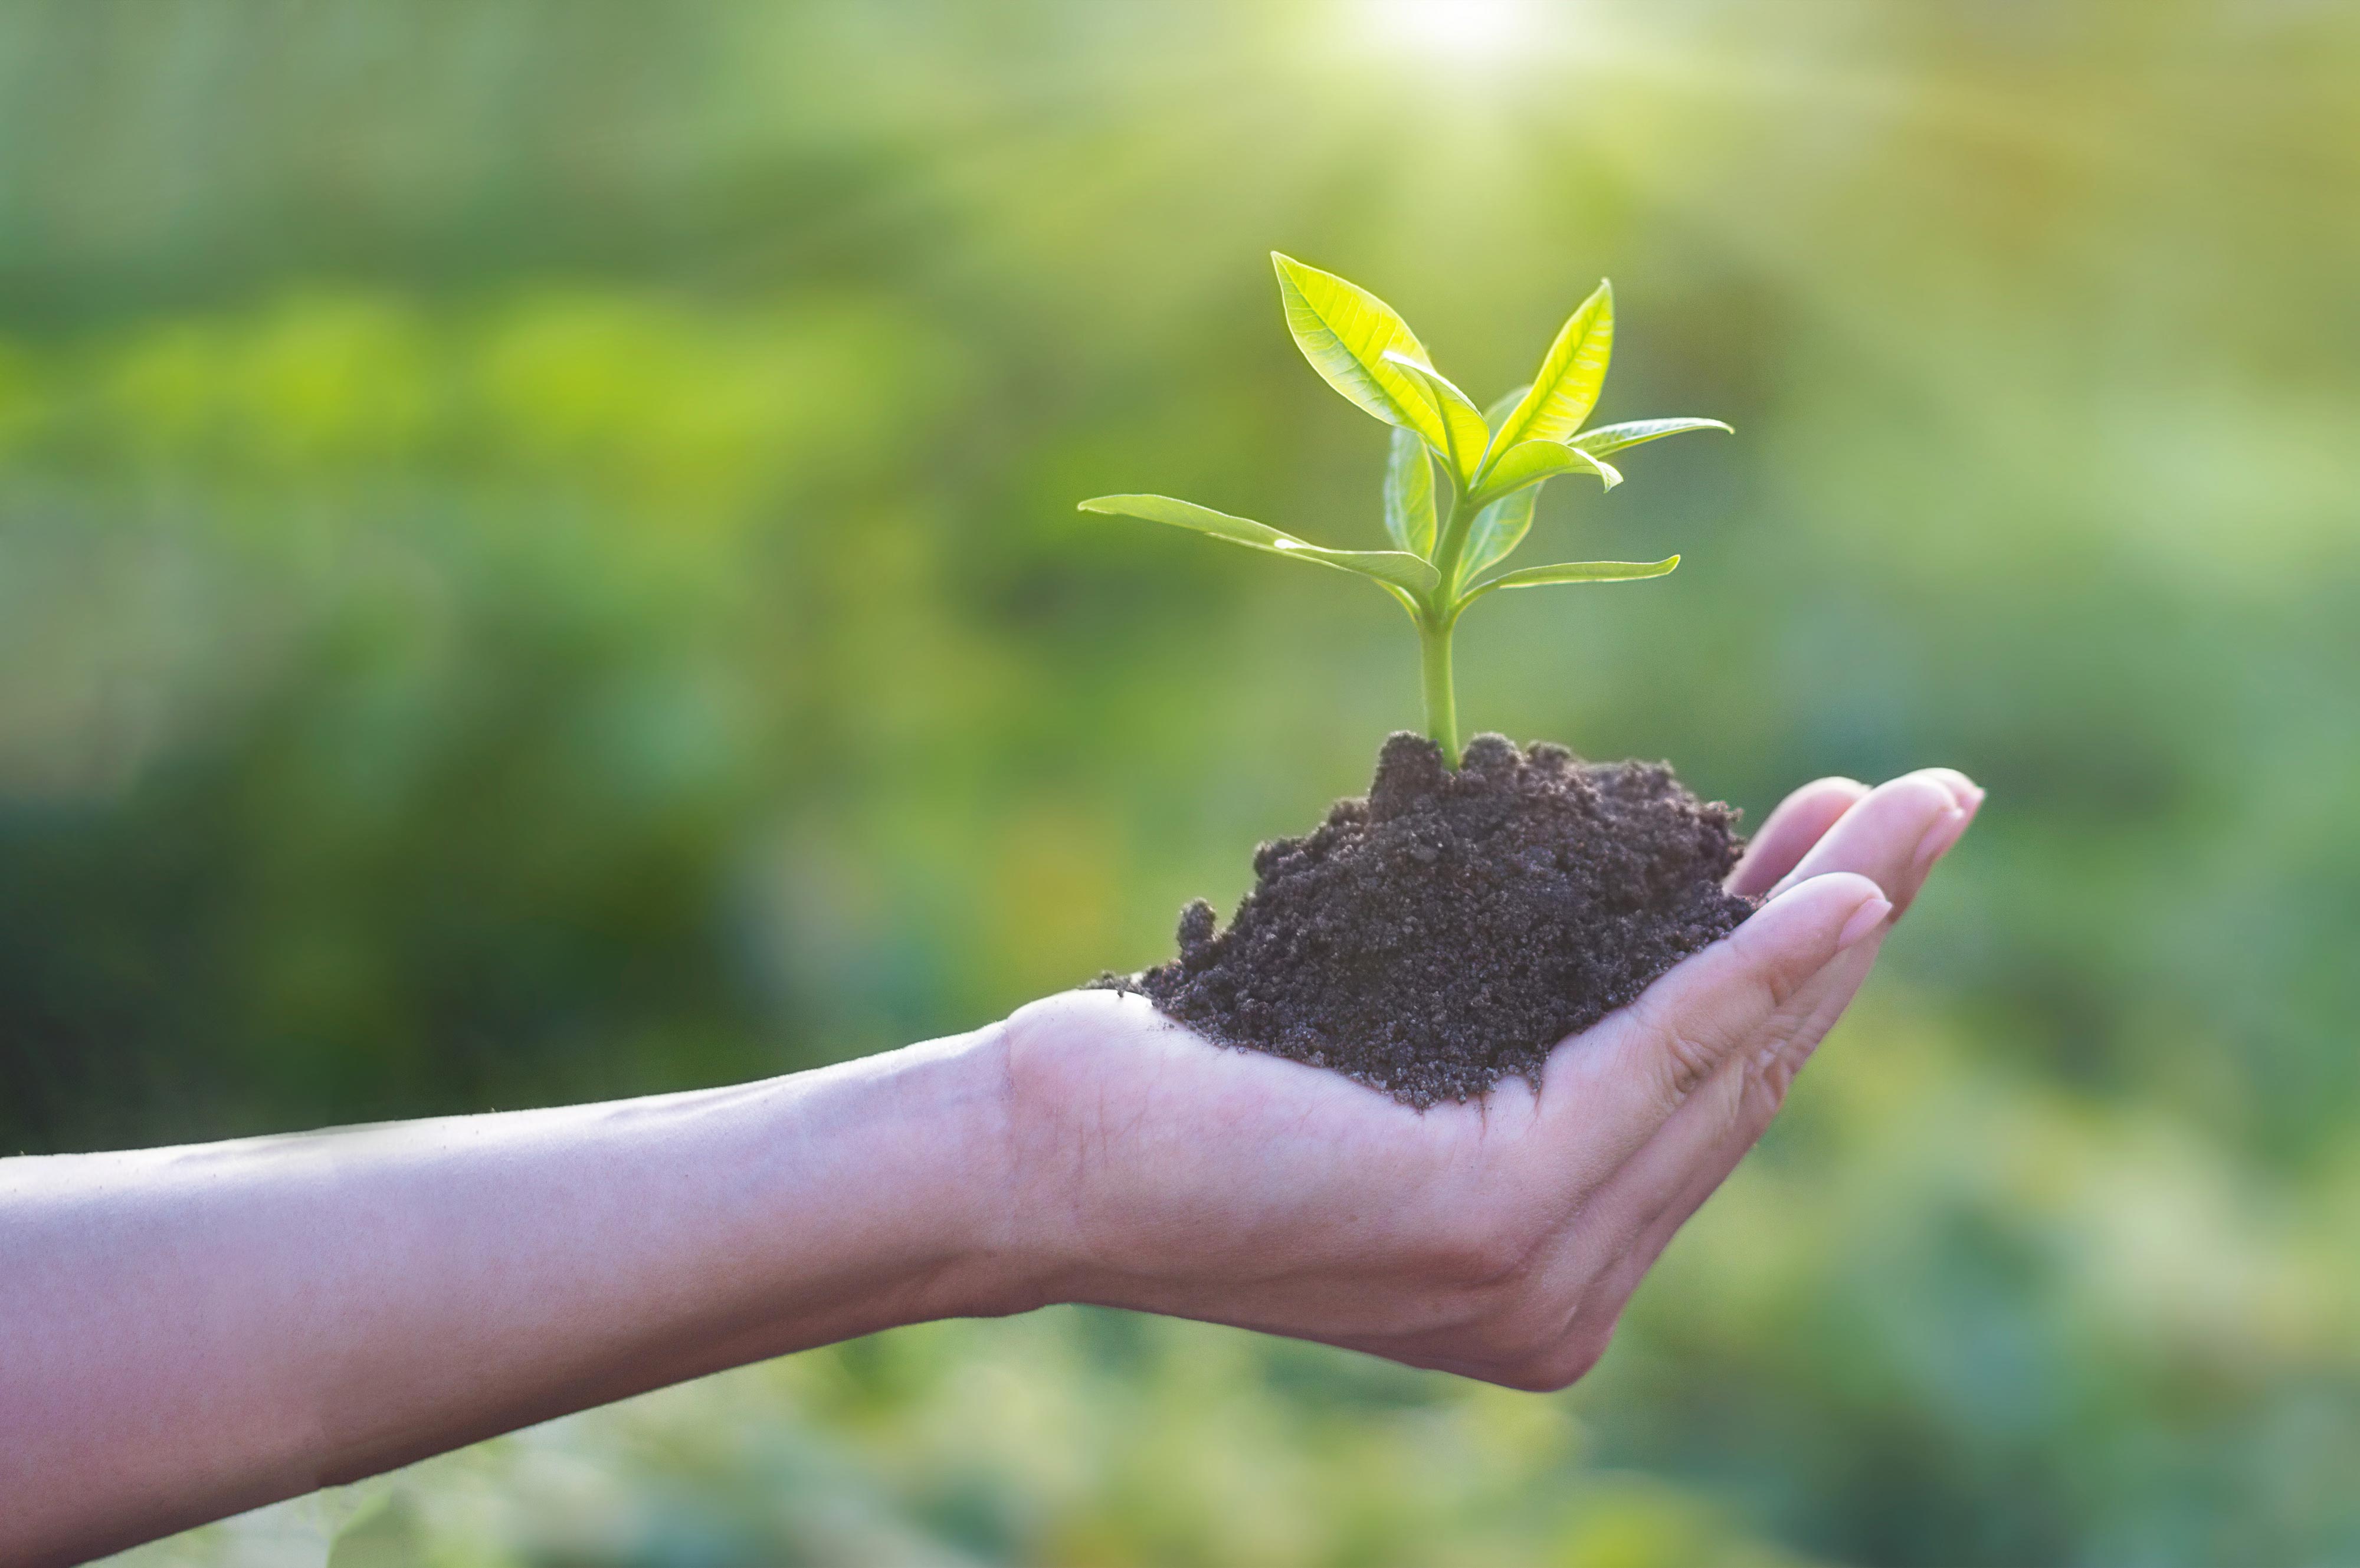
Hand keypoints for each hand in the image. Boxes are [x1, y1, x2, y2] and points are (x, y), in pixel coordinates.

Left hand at [999, 768, 1980, 1389]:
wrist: (1040, 1163)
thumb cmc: (1183, 1091)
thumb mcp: (1392, 1054)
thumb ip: (1520, 1050)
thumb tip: (1618, 935)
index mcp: (1536, 1258)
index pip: (1698, 1099)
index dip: (1793, 972)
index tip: (1854, 852)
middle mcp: (1557, 1291)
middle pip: (1741, 1080)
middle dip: (1849, 930)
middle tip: (1935, 805)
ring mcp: (1535, 1271)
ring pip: (1722, 1065)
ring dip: (1831, 923)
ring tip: (1915, 811)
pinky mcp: (1498, 1218)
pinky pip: (1652, 1063)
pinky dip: (1743, 969)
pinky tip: (1823, 891)